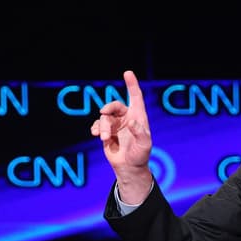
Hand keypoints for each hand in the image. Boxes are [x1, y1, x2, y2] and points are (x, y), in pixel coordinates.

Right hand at [89, 70, 154, 203]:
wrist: (129, 168)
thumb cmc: (140, 156)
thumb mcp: (145, 145)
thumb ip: (140, 132)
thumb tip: (130, 121)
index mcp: (138, 117)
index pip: (135, 97)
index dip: (132, 84)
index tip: (127, 73)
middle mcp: (126, 118)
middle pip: (114, 105)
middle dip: (108, 107)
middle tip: (103, 112)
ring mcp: (115, 125)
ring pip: (104, 118)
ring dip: (103, 127)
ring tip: (104, 138)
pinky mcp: (107, 133)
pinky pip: (97, 126)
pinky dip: (96, 129)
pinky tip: (96, 134)